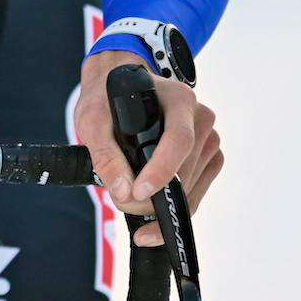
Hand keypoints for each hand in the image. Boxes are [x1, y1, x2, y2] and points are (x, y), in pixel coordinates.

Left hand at [75, 49, 222, 246]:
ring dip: (161, 205)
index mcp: (178, 99)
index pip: (179, 139)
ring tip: (130, 200)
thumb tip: (124, 192)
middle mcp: (199, 119)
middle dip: (153, 196)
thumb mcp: (93, 120)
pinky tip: (152, 210)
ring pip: (191, 187)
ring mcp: (207, 140)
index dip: (161, 169)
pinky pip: (196, 192)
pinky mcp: (207, 159)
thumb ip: (105, 155)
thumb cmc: (108, 100)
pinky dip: (174, 206)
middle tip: (122, 203)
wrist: (119, 90)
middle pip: (184, 170)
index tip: (138, 191)